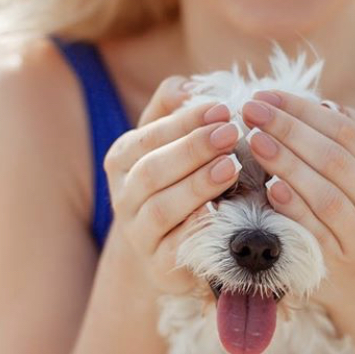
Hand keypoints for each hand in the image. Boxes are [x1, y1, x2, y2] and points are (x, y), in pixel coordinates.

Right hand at [104, 75, 243, 296]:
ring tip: (232, 166)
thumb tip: (185, 86)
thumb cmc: (178, 181)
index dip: (185, 122)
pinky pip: (173, 249)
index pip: (148, 137)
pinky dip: (195, 230)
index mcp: (122, 160)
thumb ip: (173, 110)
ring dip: (196, 186)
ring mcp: (138, 234)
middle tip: (231, 133)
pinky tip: (221, 212)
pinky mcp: (158, 267)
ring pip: (160, 209)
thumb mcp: (171, 142)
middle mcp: (123, 197)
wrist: (169, 247)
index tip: (222, 109)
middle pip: (151, 171)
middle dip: (192, 150)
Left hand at [239, 91, 354, 300]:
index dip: (301, 111)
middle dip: (288, 130)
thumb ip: (342, 137)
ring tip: (254, 142)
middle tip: (250, 112)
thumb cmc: (352, 204)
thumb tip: (320, 105)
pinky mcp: (344, 257)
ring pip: (327, 194)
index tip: (264, 96)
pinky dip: (294, 208)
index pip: (343, 130)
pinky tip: (270, 187)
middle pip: (334, 158)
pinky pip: (317, 230)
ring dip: (288, 165)